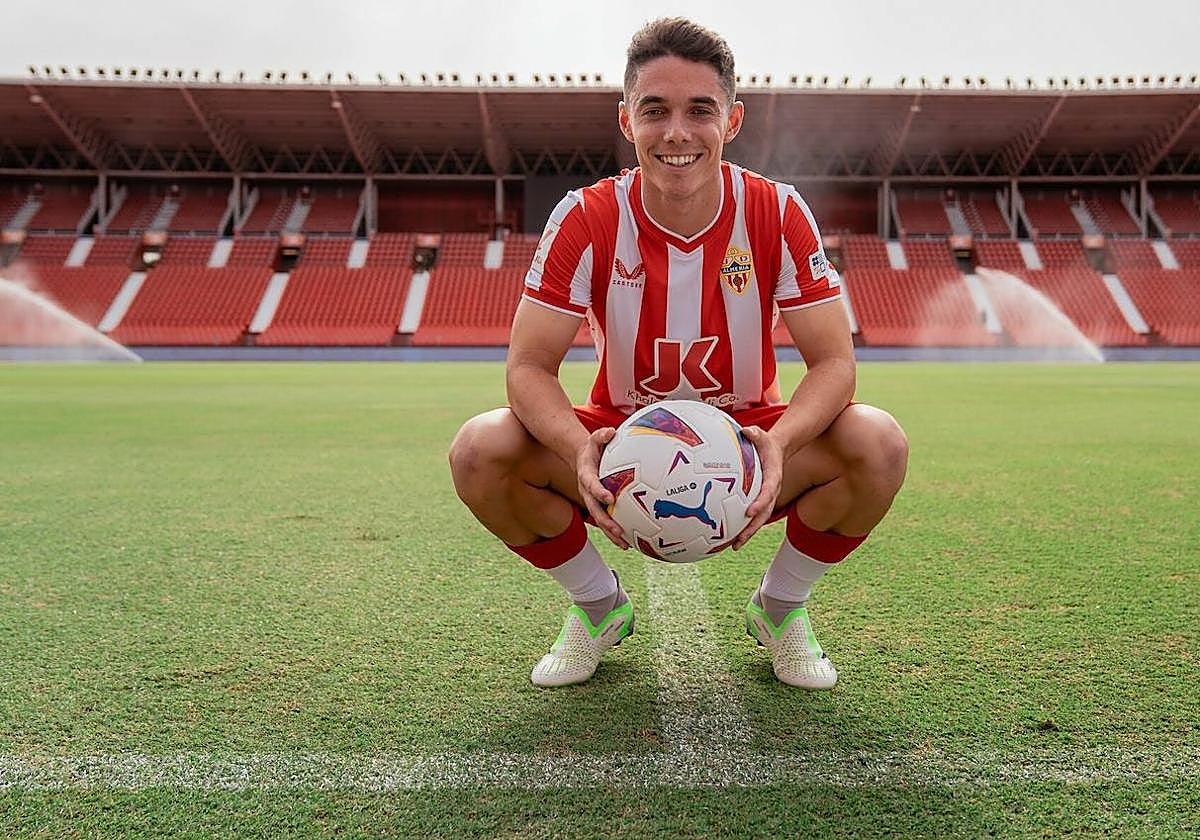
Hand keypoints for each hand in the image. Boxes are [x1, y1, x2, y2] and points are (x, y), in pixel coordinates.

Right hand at [575, 427, 629, 549]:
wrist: (581, 458)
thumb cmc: (592, 448)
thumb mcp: (594, 438)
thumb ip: (601, 435)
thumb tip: (610, 432)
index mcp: (586, 476)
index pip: (591, 485)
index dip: (599, 492)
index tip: (609, 498)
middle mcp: (587, 492)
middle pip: (595, 510)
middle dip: (606, 522)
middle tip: (619, 531)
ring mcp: (592, 501)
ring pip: (601, 520)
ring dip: (612, 533)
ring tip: (625, 545)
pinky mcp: (599, 506)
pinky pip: (607, 520)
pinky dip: (616, 532)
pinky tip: (630, 541)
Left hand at [732, 425, 783, 550]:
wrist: (779, 450)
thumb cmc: (766, 443)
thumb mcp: (762, 435)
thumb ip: (755, 434)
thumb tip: (746, 430)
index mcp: (772, 478)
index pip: (767, 493)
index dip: (759, 503)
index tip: (749, 512)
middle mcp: (771, 492)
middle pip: (763, 515)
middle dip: (752, 529)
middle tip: (739, 541)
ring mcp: (766, 498)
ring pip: (758, 520)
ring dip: (747, 533)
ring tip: (733, 546)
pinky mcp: (760, 501)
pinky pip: (752, 516)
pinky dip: (743, 526)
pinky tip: (729, 535)